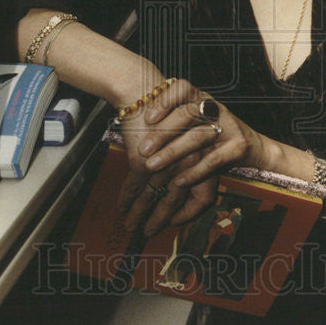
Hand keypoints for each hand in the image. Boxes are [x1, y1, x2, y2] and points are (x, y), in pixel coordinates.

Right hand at [114, 106, 216, 236]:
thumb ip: (186, 161)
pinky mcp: (142, 160)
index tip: (174, 221)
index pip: (203, 196)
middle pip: (173, 200)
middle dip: (158, 219)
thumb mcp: (184, 135)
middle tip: (148, 231)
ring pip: (150, 196)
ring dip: (139, 213)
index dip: (189, 212)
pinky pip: (133, 185)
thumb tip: (181, 186)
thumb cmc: (166, 113)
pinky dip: (126, 197)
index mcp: (200, 157)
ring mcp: (163, 164)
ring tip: (130, 224)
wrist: (145, 93)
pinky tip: (121, 207)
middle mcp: (185, 163)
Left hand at [135, 78, 269, 187]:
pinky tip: (179, 181)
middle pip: (186, 113)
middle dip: (162, 132)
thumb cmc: (215, 135)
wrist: (254, 147)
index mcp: (200, 99)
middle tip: (142, 149)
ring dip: (172, 152)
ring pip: (198, 136)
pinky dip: (195, 171)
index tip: (147, 117)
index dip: (164, 100)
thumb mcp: (194, 122)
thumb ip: (170, 121)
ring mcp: (228, 125)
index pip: (182, 87)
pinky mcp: (238, 146)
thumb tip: (134, 128)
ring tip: (152, 166)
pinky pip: (214, 159)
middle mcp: (214, 108)